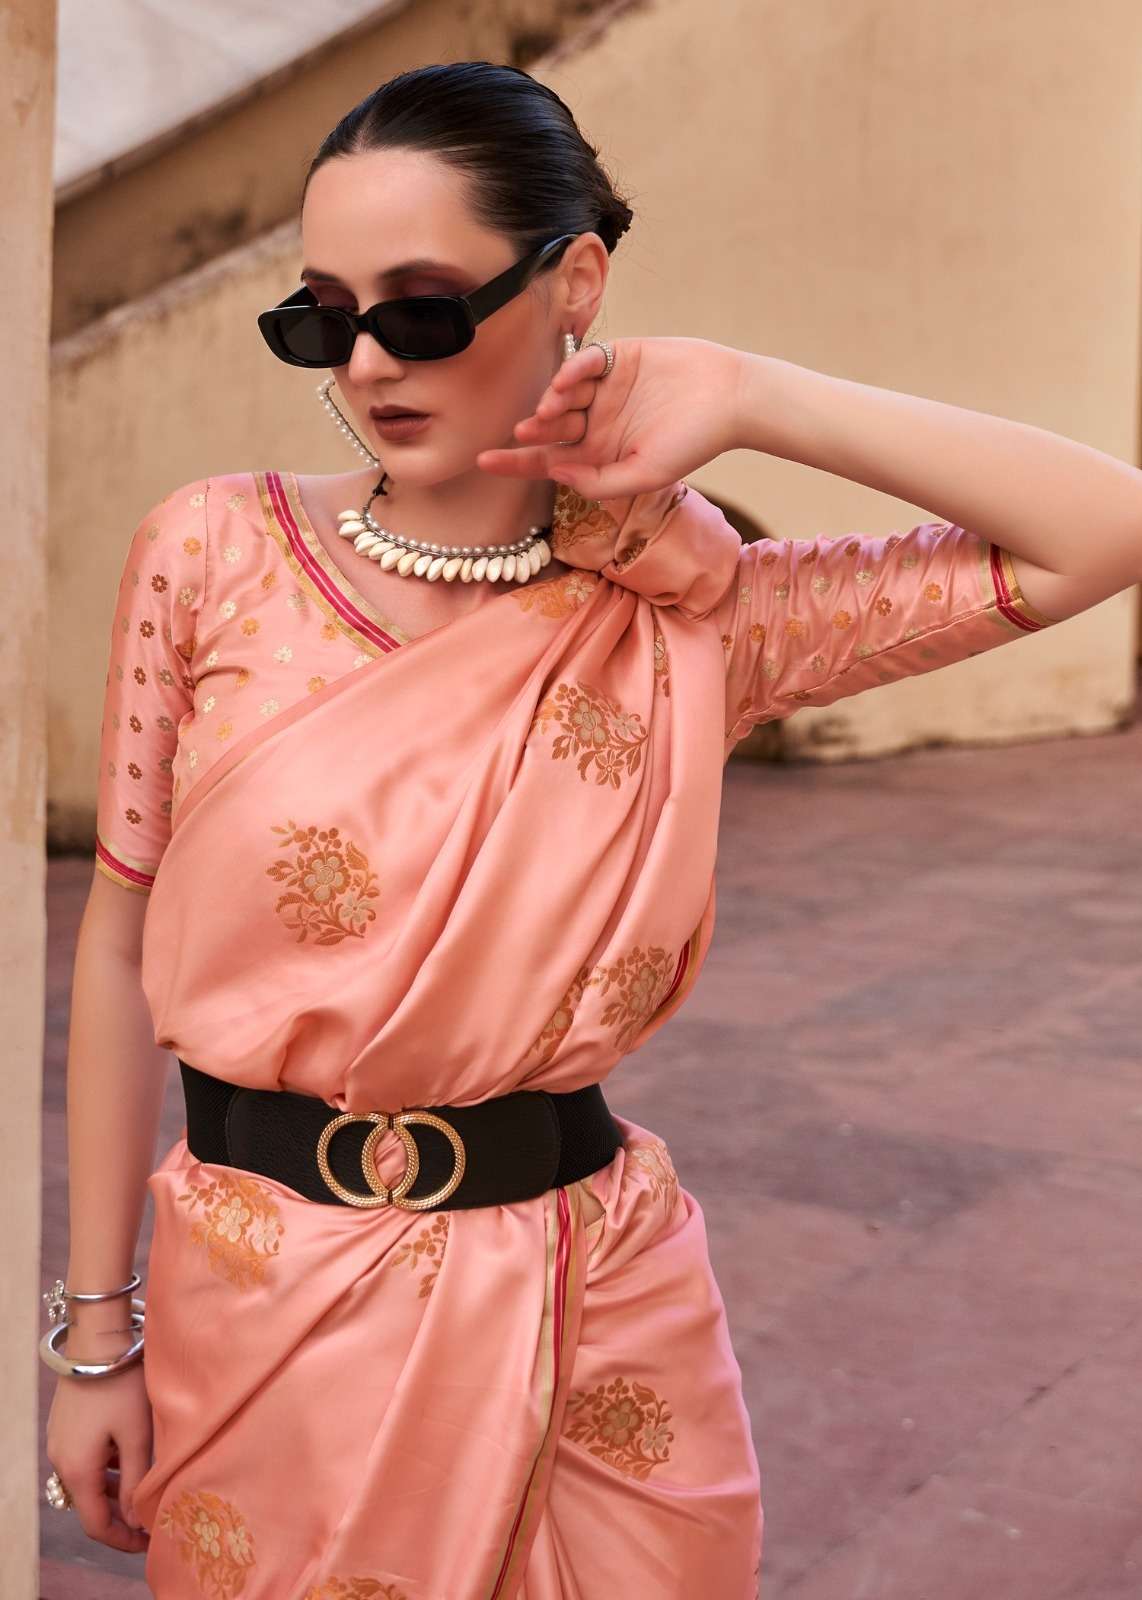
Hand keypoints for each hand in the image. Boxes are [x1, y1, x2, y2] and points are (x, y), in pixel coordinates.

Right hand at [45, 1362, 153, 1551]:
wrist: (97, 1338)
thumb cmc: (122, 1385)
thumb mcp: (137, 1435)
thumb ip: (136, 1480)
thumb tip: (137, 1519)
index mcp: (77, 1470)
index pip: (97, 1524)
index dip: (124, 1539)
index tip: (150, 1543)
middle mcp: (61, 1460)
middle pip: (90, 1504)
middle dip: (121, 1516)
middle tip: (152, 1519)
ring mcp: (60, 1441)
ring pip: (89, 1480)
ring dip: (115, 1489)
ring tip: (147, 1488)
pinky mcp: (65, 1424)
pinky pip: (85, 1458)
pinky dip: (107, 1466)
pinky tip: (130, 1454)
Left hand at [476, 336, 744, 499]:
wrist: (730, 397)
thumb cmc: (693, 442)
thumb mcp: (646, 475)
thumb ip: (601, 482)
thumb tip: (557, 474)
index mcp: (600, 455)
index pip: (548, 462)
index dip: (515, 462)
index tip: (482, 461)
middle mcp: (597, 422)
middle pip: (550, 429)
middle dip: (533, 432)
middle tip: (525, 431)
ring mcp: (606, 389)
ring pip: (564, 394)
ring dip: (552, 402)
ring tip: (551, 410)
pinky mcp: (619, 358)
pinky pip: (587, 361)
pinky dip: (574, 369)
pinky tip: (569, 381)